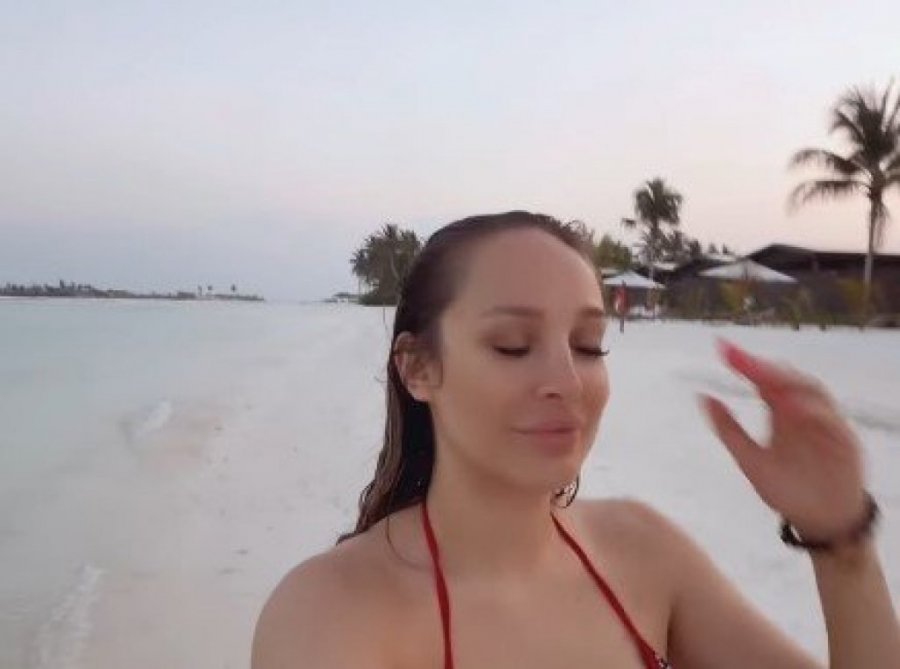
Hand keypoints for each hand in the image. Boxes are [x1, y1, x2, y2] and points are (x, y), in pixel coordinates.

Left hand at [700, 339, 866, 540]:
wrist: (817, 521)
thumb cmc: (786, 489)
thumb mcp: (749, 460)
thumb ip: (728, 429)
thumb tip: (702, 396)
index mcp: (781, 412)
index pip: (763, 380)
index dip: (745, 362)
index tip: (722, 348)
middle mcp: (803, 412)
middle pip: (787, 378)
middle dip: (763, 366)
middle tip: (738, 358)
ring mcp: (825, 424)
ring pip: (812, 390)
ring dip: (788, 381)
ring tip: (761, 375)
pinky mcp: (844, 442)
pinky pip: (832, 420)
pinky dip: (814, 411)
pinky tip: (793, 407)